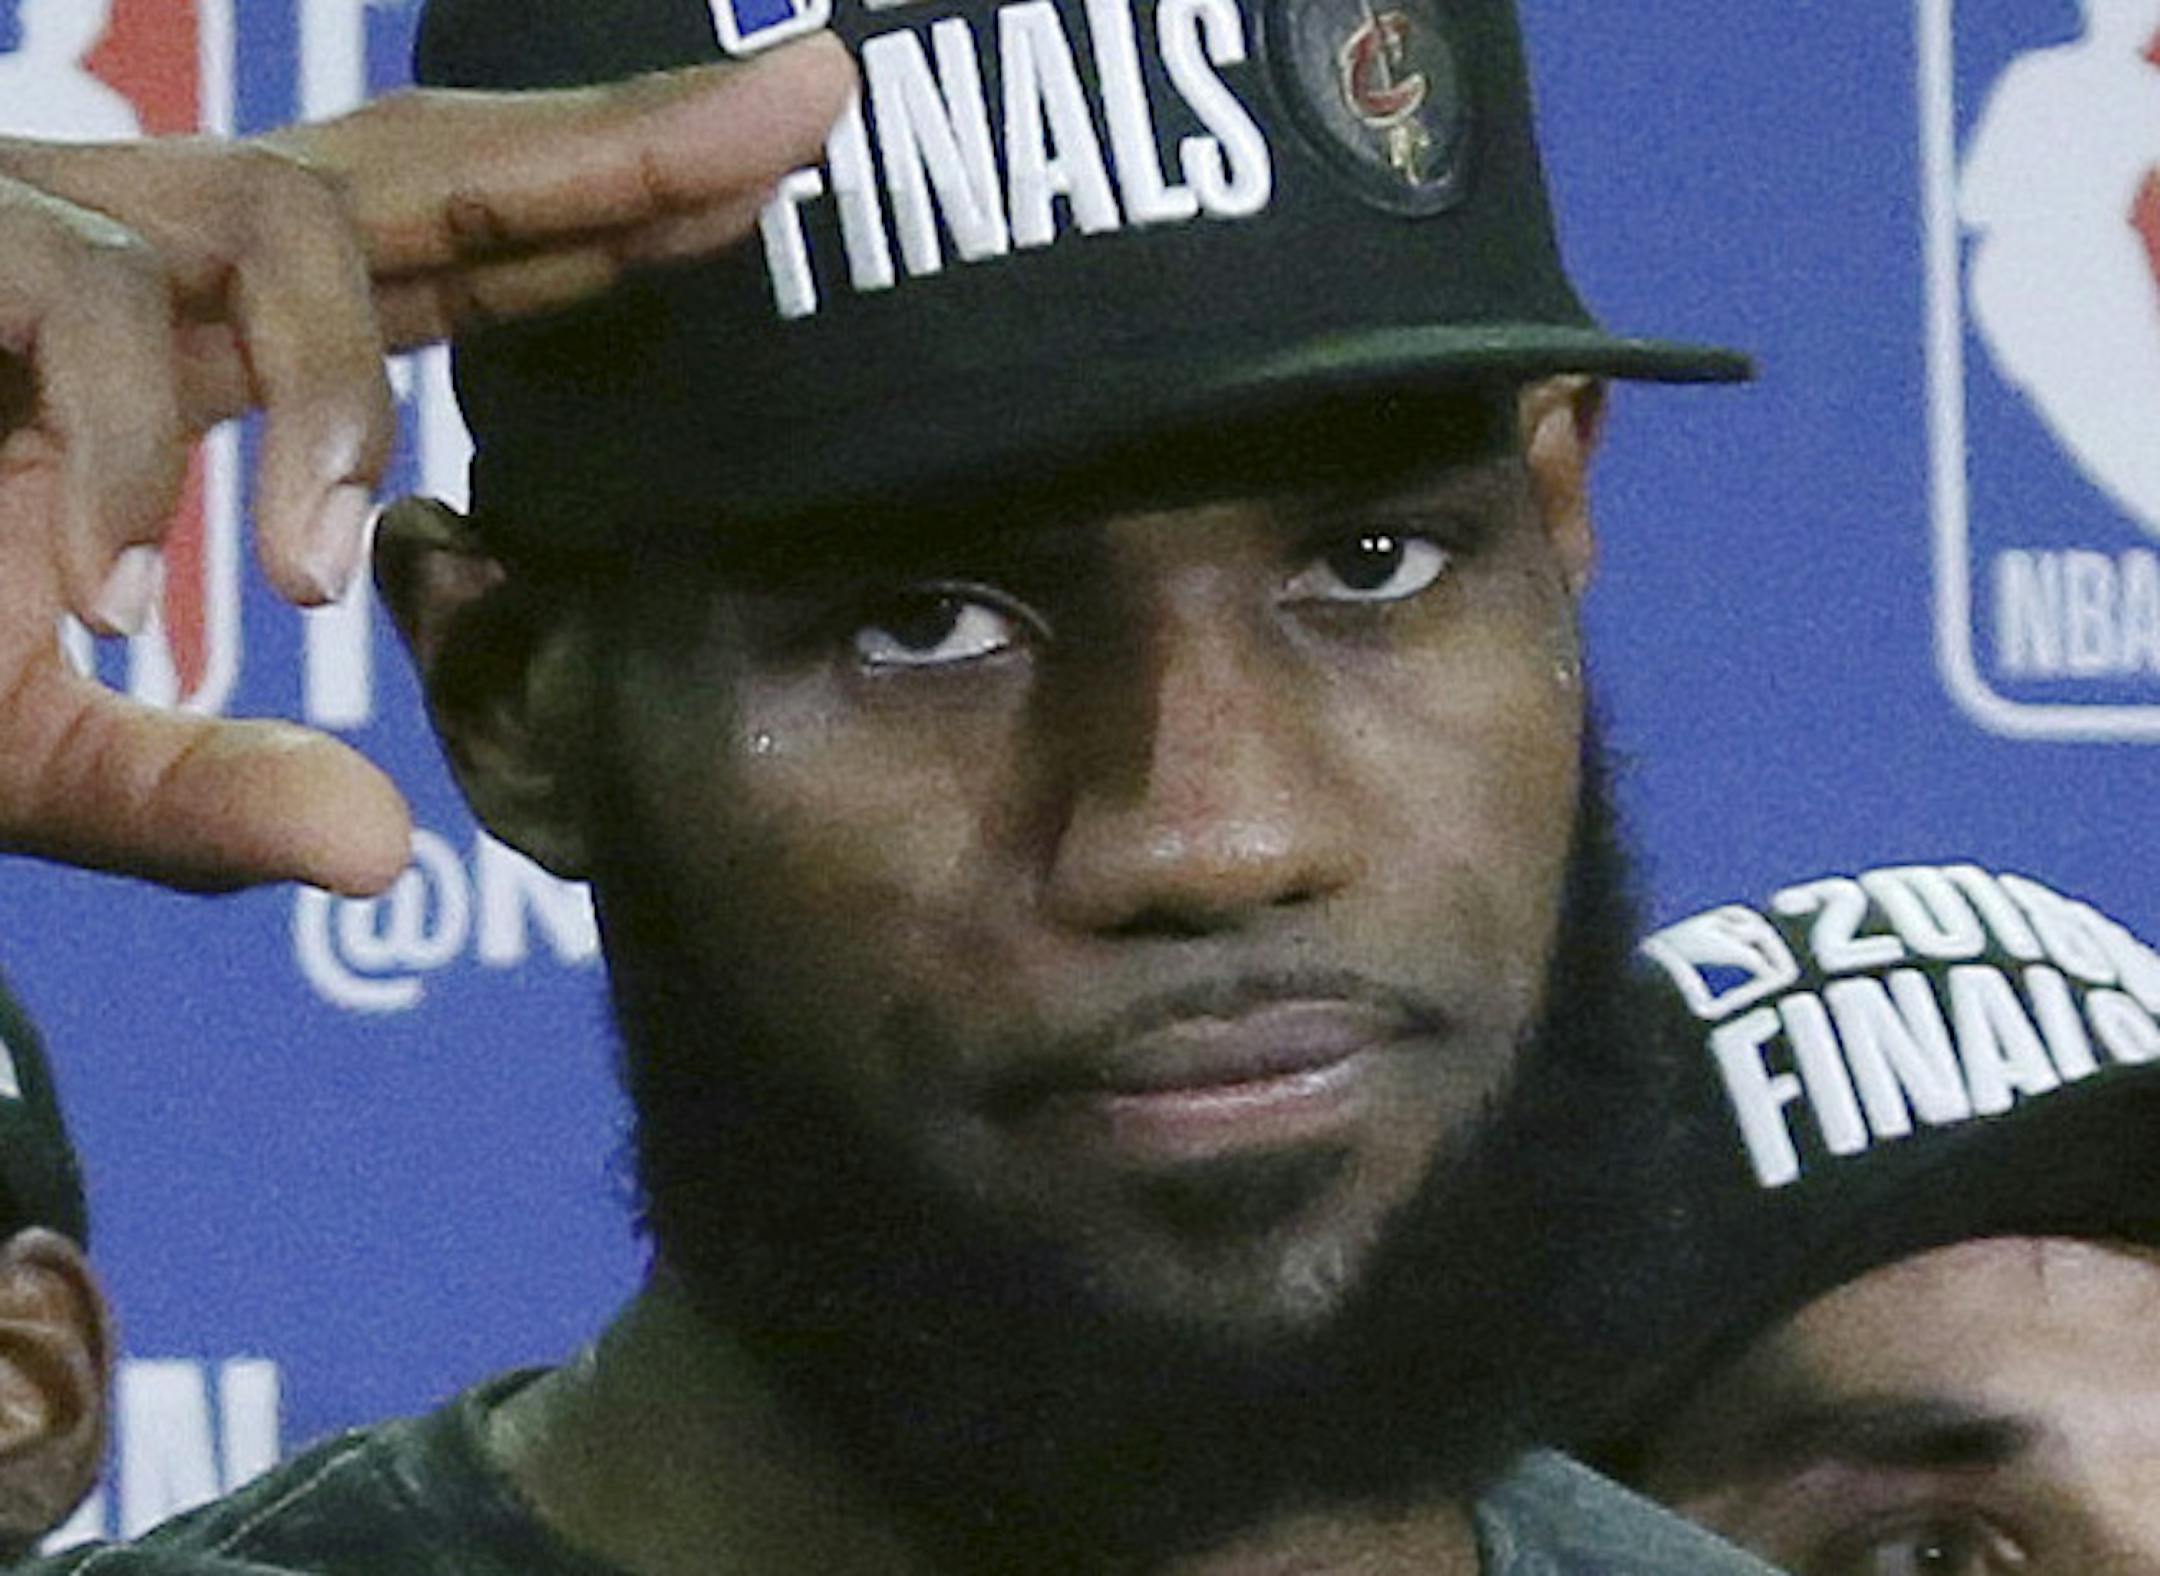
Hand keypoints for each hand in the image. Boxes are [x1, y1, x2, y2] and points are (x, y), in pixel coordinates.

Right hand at [0, 34, 849, 895]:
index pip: (460, 257)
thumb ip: (193, 790)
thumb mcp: (22, 738)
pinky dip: (123, 440)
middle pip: (440, 171)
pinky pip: (79, 297)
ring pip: (285, 227)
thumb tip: (380, 856)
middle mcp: (142, 246)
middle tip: (826, 98)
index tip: (793, 158)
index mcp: (195, 337)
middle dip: (633, 144)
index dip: (626, 211)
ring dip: (325, 402)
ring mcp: (32, 216)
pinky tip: (85, 571)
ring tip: (300, 570)